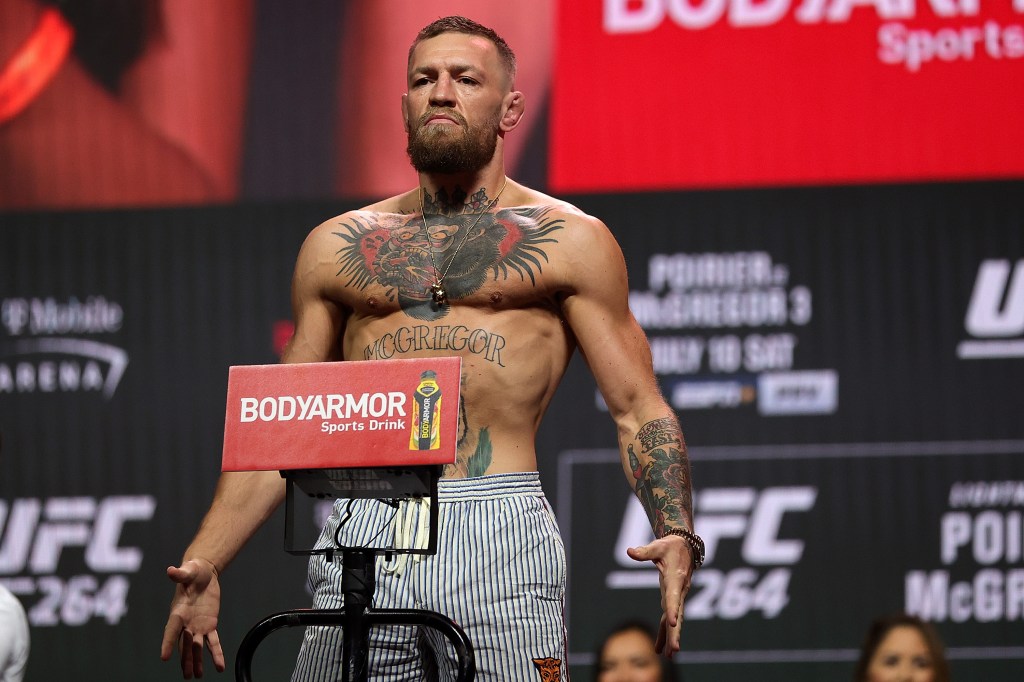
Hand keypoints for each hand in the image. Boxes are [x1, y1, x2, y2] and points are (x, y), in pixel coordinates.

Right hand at [160, 558, 224, 677]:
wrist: (203, 574)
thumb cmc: (193, 571)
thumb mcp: (188, 571)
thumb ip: (180, 574)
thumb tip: (171, 570)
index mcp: (178, 612)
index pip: (171, 630)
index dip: (167, 643)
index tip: (163, 657)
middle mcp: (186, 623)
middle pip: (184, 644)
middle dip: (185, 659)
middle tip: (186, 675)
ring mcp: (197, 626)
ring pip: (196, 647)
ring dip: (196, 661)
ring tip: (196, 676)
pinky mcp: (210, 625)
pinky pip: (213, 642)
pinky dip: (216, 654)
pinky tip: (220, 666)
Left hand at [626, 535, 692, 655]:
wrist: (685, 548)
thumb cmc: (670, 547)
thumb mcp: (658, 546)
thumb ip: (644, 552)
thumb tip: (629, 551)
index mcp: (676, 579)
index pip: (674, 597)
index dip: (673, 610)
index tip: (673, 623)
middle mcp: (679, 591)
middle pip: (677, 615)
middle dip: (676, 633)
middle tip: (674, 650)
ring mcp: (677, 597)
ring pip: (675, 620)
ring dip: (672, 637)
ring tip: (670, 655)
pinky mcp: (672, 600)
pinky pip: (668, 619)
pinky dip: (665, 633)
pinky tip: (660, 649)